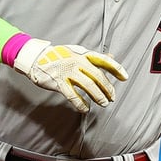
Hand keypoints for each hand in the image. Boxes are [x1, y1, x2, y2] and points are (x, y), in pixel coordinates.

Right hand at [13, 38, 128, 112]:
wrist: (36, 58)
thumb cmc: (59, 56)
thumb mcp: (77, 51)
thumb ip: (93, 56)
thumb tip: (112, 55)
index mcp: (83, 54)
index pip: (103, 60)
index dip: (116, 68)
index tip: (124, 78)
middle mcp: (77, 61)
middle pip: (98, 76)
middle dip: (107, 88)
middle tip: (112, 98)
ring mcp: (68, 71)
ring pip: (88, 86)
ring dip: (98, 96)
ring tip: (103, 104)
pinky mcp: (58, 82)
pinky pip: (72, 95)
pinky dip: (80, 103)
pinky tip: (85, 109)